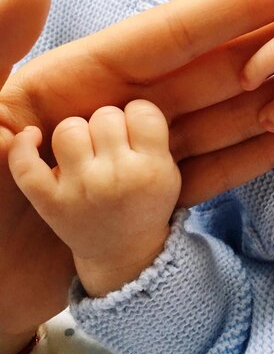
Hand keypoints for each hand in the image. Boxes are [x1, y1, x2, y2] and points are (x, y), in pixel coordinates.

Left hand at [0, 0, 273, 339]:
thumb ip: (1, 41)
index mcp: (81, 78)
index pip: (174, 34)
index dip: (239, 7)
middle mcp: (120, 110)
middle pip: (212, 71)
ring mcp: (141, 155)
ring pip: (222, 120)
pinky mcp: (152, 198)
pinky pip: (213, 172)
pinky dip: (254, 155)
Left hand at [9, 100, 180, 297]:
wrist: (124, 254)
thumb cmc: (146, 203)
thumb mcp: (169, 171)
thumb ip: (154, 135)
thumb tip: (126, 99)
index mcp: (152, 170)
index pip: (142, 112)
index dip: (138, 116)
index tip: (137, 132)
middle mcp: (117, 179)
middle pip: (107, 116)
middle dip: (109, 126)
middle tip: (112, 146)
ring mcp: (81, 190)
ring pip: (70, 129)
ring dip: (78, 135)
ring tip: (86, 152)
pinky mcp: (50, 203)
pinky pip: (26, 165)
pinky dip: (24, 148)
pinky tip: (33, 138)